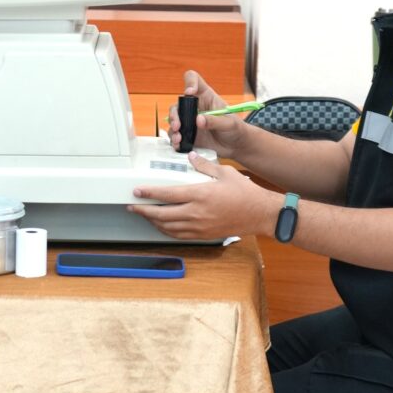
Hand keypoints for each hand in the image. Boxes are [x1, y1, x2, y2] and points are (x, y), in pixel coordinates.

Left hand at [129, 152, 280, 239]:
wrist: (259, 214)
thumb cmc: (245, 193)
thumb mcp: (224, 172)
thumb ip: (204, 166)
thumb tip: (191, 157)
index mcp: (200, 194)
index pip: (167, 194)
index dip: (149, 193)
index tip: (137, 191)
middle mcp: (197, 212)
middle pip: (162, 214)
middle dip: (144, 211)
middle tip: (133, 206)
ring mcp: (199, 226)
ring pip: (168, 227)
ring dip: (153, 222)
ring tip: (144, 215)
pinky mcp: (203, 234)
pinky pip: (179, 235)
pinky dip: (167, 231)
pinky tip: (162, 226)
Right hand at [167, 70, 247, 158]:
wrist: (236, 146)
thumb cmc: (235, 128)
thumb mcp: (229, 123)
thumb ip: (215, 121)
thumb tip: (198, 120)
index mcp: (206, 96)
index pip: (194, 80)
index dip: (190, 82)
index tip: (190, 92)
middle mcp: (195, 107)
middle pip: (179, 103)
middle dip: (175, 114)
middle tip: (178, 125)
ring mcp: (190, 121)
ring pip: (174, 119)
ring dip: (173, 128)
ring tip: (178, 138)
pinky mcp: (188, 134)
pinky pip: (176, 135)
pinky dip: (175, 140)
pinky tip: (179, 144)